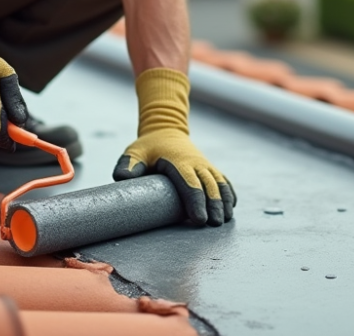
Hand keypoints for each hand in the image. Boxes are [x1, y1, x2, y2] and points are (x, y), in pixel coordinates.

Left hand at [112, 68, 235, 225]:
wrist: (166, 129)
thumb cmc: (148, 146)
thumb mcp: (134, 152)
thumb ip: (128, 165)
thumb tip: (122, 180)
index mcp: (178, 162)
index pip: (189, 184)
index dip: (195, 202)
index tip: (199, 220)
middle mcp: (196, 163)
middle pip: (208, 186)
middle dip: (214, 206)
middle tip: (214, 225)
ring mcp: (205, 165)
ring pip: (219, 183)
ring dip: (224, 201)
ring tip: (225, 220)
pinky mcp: (209, 167)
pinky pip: (223, 180)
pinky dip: (229, 193)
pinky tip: (231, 207)